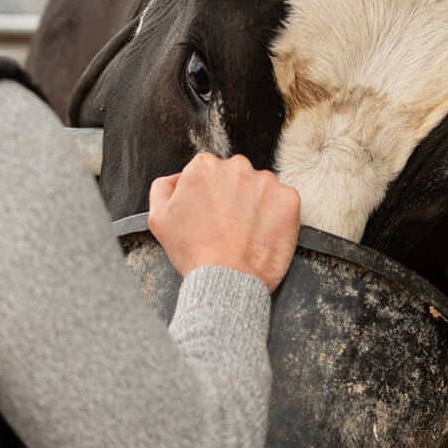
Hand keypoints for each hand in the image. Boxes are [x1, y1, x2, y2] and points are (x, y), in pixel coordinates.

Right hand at [147, 153, 300, 292]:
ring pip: (260, 188)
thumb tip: (177, 179)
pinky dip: (276, 216)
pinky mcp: (288, 200)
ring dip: (255, 204)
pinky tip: (262, 234)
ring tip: (245, 233)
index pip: (208, 172)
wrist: (226, 280)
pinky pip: (283, 202)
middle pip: (235, 176)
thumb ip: (164, 188)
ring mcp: (266, 182)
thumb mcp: (159, 218)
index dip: (208, 194)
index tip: (210, 213)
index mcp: (204, 167)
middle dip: (233, 195)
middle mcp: (237, 167)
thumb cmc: (194, 253)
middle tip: (227, 225)